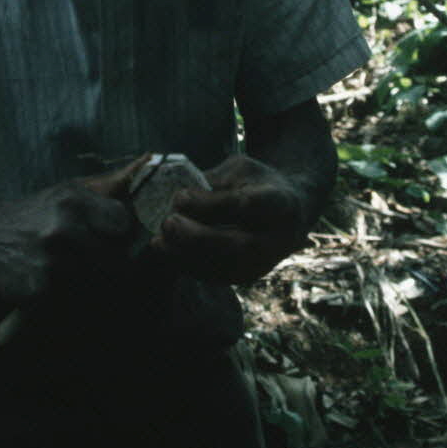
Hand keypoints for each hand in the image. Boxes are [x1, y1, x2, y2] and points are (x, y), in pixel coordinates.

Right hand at [0, 154, 149, 304]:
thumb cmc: (36, 213)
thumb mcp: (69, 191)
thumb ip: (110, 184)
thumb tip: (150, 161)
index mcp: (75, 201)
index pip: (122, 223)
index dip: (121, 234)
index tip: (113, 239)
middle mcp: (63, 229)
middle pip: (115, 259)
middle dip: (111, 266)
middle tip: (98, 265)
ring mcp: (50, 262)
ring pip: (96, 284)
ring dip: (91, 285)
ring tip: (75, 275)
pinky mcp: (37, 291)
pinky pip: (72, 303)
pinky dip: (69, 301)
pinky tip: (58, 288)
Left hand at [150, 154, 308, 284]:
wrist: (287, 215)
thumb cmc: (257, 185)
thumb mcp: (241, 170)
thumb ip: (213, 182)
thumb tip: (178, 198)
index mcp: (279, 204)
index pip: (247, 206)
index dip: (211, 204)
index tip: (180, 195)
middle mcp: (276, 239)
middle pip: (238, 246)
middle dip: (198, 238)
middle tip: (168, 222)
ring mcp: (262, 263)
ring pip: (223, 268)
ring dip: (186, 256)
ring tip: (159, 240)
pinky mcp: (246, 276)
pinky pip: (215, 277)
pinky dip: (187, 265)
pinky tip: (166, 250)